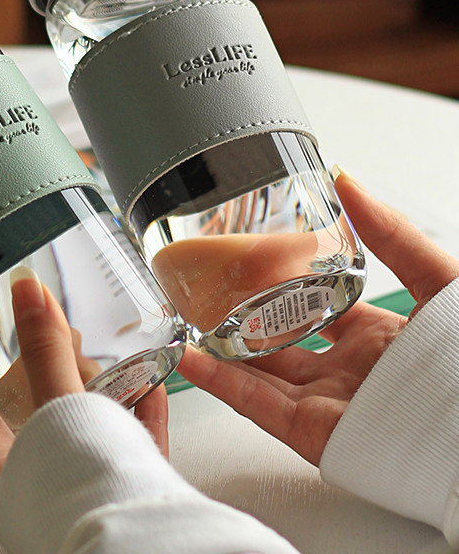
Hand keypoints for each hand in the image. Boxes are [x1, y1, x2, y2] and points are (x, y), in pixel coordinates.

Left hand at [0, 273, 168, 521]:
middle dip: (64, 380)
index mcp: (10, 475)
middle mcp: (46, 489)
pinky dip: (142, 415)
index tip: (5, 356)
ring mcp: (90, 493)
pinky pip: (135, 448)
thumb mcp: (56, 404)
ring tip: (116, 363)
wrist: (141, 541)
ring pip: (95, 435)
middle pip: (48, 423)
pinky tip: (153, 388)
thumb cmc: (82, 493)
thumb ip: (45, 350)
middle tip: (70, 349)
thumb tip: (26, 293)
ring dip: (109, 395)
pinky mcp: (131, 496)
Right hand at [177, 168, 458, 465]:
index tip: (252, 265)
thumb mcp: (439, 279)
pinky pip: (256, 407)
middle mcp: (349, 372)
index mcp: (377, 337)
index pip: (317, 310)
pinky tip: (190, 358)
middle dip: (241, 321)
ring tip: (182, 323)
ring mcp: (328, 404)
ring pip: (258, 376)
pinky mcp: (314, 433)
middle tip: (206, 295)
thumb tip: (348, 182)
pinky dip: (219, 383)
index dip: (283, 288)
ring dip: (217, 352)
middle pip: (279, 345)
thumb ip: (393, 234)